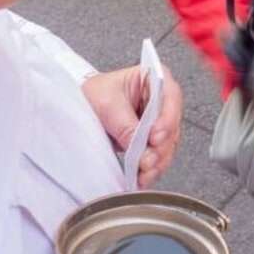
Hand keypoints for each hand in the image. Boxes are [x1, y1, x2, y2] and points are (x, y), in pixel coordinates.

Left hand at [82, 65, 183, 187]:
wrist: (81, 103)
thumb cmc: (95, 93)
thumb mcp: (108, 104)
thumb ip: (126, 125)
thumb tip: (141, 148)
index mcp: (154, 78)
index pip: (171, 96)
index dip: (167, 117)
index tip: (155, 136)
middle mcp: (161, 99)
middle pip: (172, 124)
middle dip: (161, 146)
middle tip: (147, 160)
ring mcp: (159, 120)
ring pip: (168, 143)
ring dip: (158, 161)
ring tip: (144, 172)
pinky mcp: (152, 138)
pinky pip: (158, 154)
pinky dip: (152, 167)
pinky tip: (143, 176)